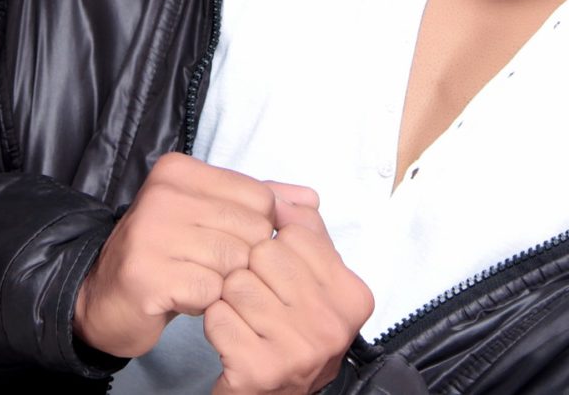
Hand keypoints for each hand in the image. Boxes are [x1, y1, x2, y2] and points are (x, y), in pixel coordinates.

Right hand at [74, 153, 305, 358]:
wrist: (105, 298)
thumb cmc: (166, 255)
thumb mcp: (212, 217)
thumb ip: (261, 201)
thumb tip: (312, 198)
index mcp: (179, 170)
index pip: (260, 198)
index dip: (255, 231)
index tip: (224, 240)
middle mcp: (163, 193)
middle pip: (252, 231)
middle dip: (240, 259)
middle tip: (207, 266)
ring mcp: (151, 232)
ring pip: (235, 262)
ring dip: (223, 282)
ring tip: (194, 279)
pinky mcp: (148, 274)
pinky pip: (212, 291)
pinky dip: (205, 301)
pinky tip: (183, 296)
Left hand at [205, 186, 374, 394]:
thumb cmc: (290, 331)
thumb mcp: (311, 278)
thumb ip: (303, 229)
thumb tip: (281, 196)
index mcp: (352, 295)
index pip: (295, 232)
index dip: (274, 248)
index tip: (279, 276)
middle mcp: (333, 325)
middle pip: (263, 255)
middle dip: (251, 272)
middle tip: (259, 301)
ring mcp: (299, 351)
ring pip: (236, 284)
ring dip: (230, 300)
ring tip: (245, 320)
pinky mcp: (261, 371)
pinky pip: (217, 315)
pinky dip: (216, 323)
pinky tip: (233, 338)